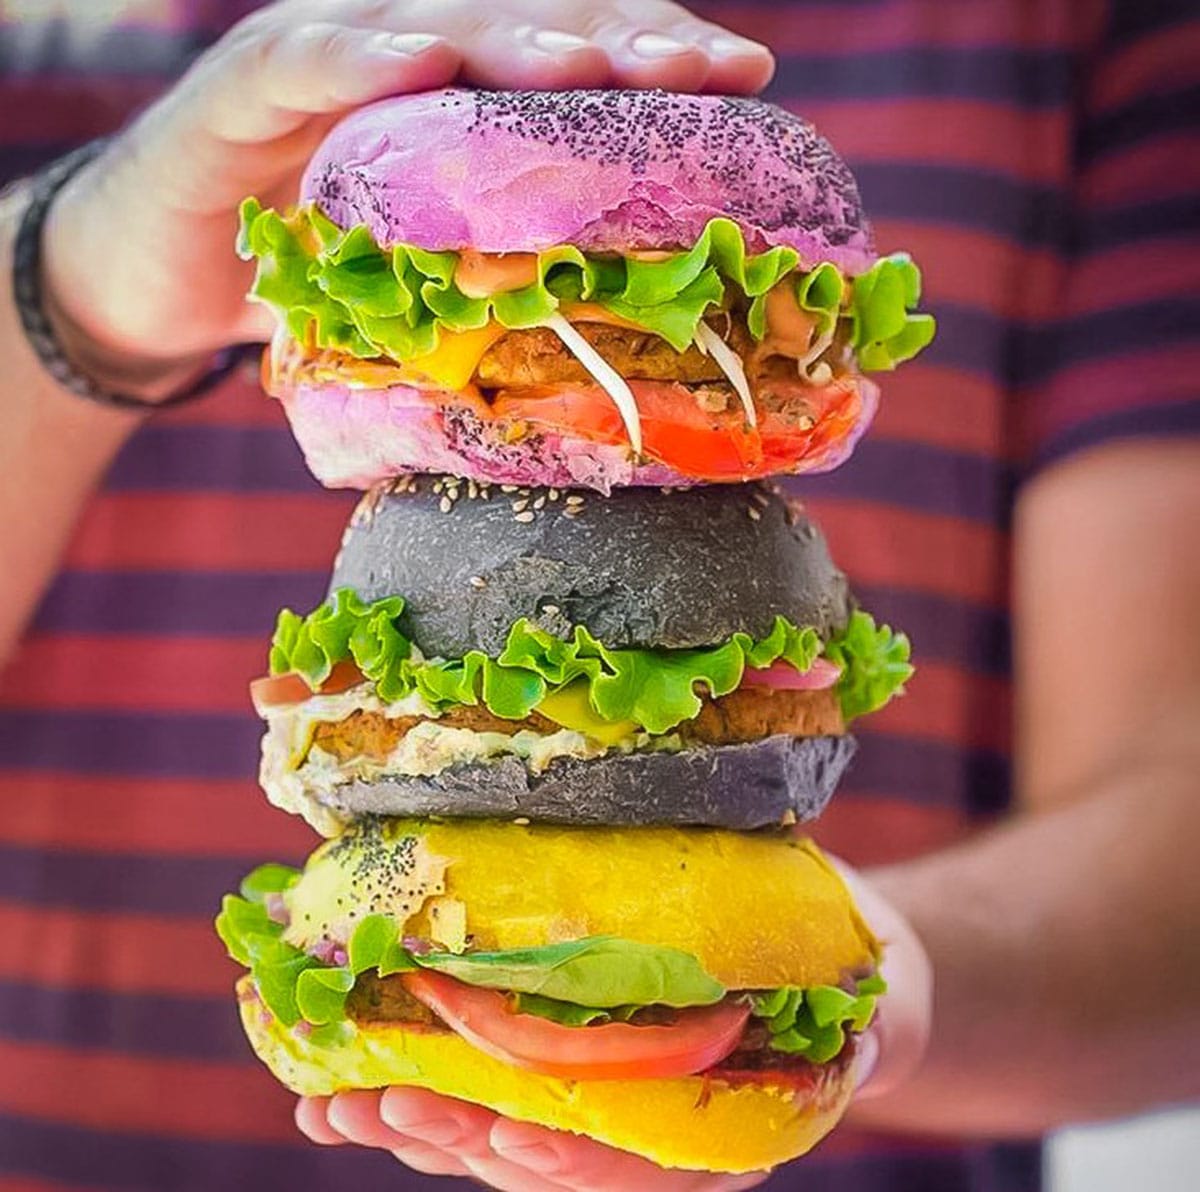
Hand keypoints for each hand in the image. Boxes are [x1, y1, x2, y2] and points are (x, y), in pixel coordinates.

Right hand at [38, 0, 772, 398]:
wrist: (154, 267)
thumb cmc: (302, 278)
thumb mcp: (417, 283)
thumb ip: (493, 288)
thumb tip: (599, 367)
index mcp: (459, 102)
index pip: (571, 62)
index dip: (654, 63)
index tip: (747, 84)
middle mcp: (404, 56)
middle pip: (527, 29)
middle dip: (621, 43)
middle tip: (710, 68)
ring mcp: (324, 57)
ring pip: (434, 28)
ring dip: (517, 41)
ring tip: (594, 64)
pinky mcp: (242, 87)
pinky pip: (307, 63)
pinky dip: (360, 61)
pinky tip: (424, 63)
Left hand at [295, 863, 931, 1188]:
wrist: (839, 975)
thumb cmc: (852, 971)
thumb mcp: (867, 991)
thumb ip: (859, 1017)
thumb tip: (871, 1019)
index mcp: (722, 1128)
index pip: (642, 1162)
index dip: (579, 1160)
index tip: (512, 1137)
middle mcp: (651, 1134)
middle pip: (549, 1157)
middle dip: (462, 1136)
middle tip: (380, 1106)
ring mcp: (603, 1107)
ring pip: (502, 1135)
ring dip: (416, 1122)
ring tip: (331, 1106)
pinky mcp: (568, 1069)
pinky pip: (491, 1094)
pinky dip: (422, 1087)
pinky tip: (344, 1086)